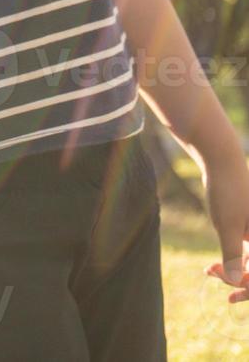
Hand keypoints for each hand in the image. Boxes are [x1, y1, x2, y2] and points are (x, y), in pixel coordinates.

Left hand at [203, 152, 248, 301]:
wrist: (222, 162)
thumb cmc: (227, 192)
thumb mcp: (227, 226)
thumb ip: (232, 255)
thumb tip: (235, 281)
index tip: (228, 292)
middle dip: (238, 279)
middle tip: (210, 273)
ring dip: (233, 272)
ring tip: (209, 270)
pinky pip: (246, 255)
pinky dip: (232, 262)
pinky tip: (213, 268)